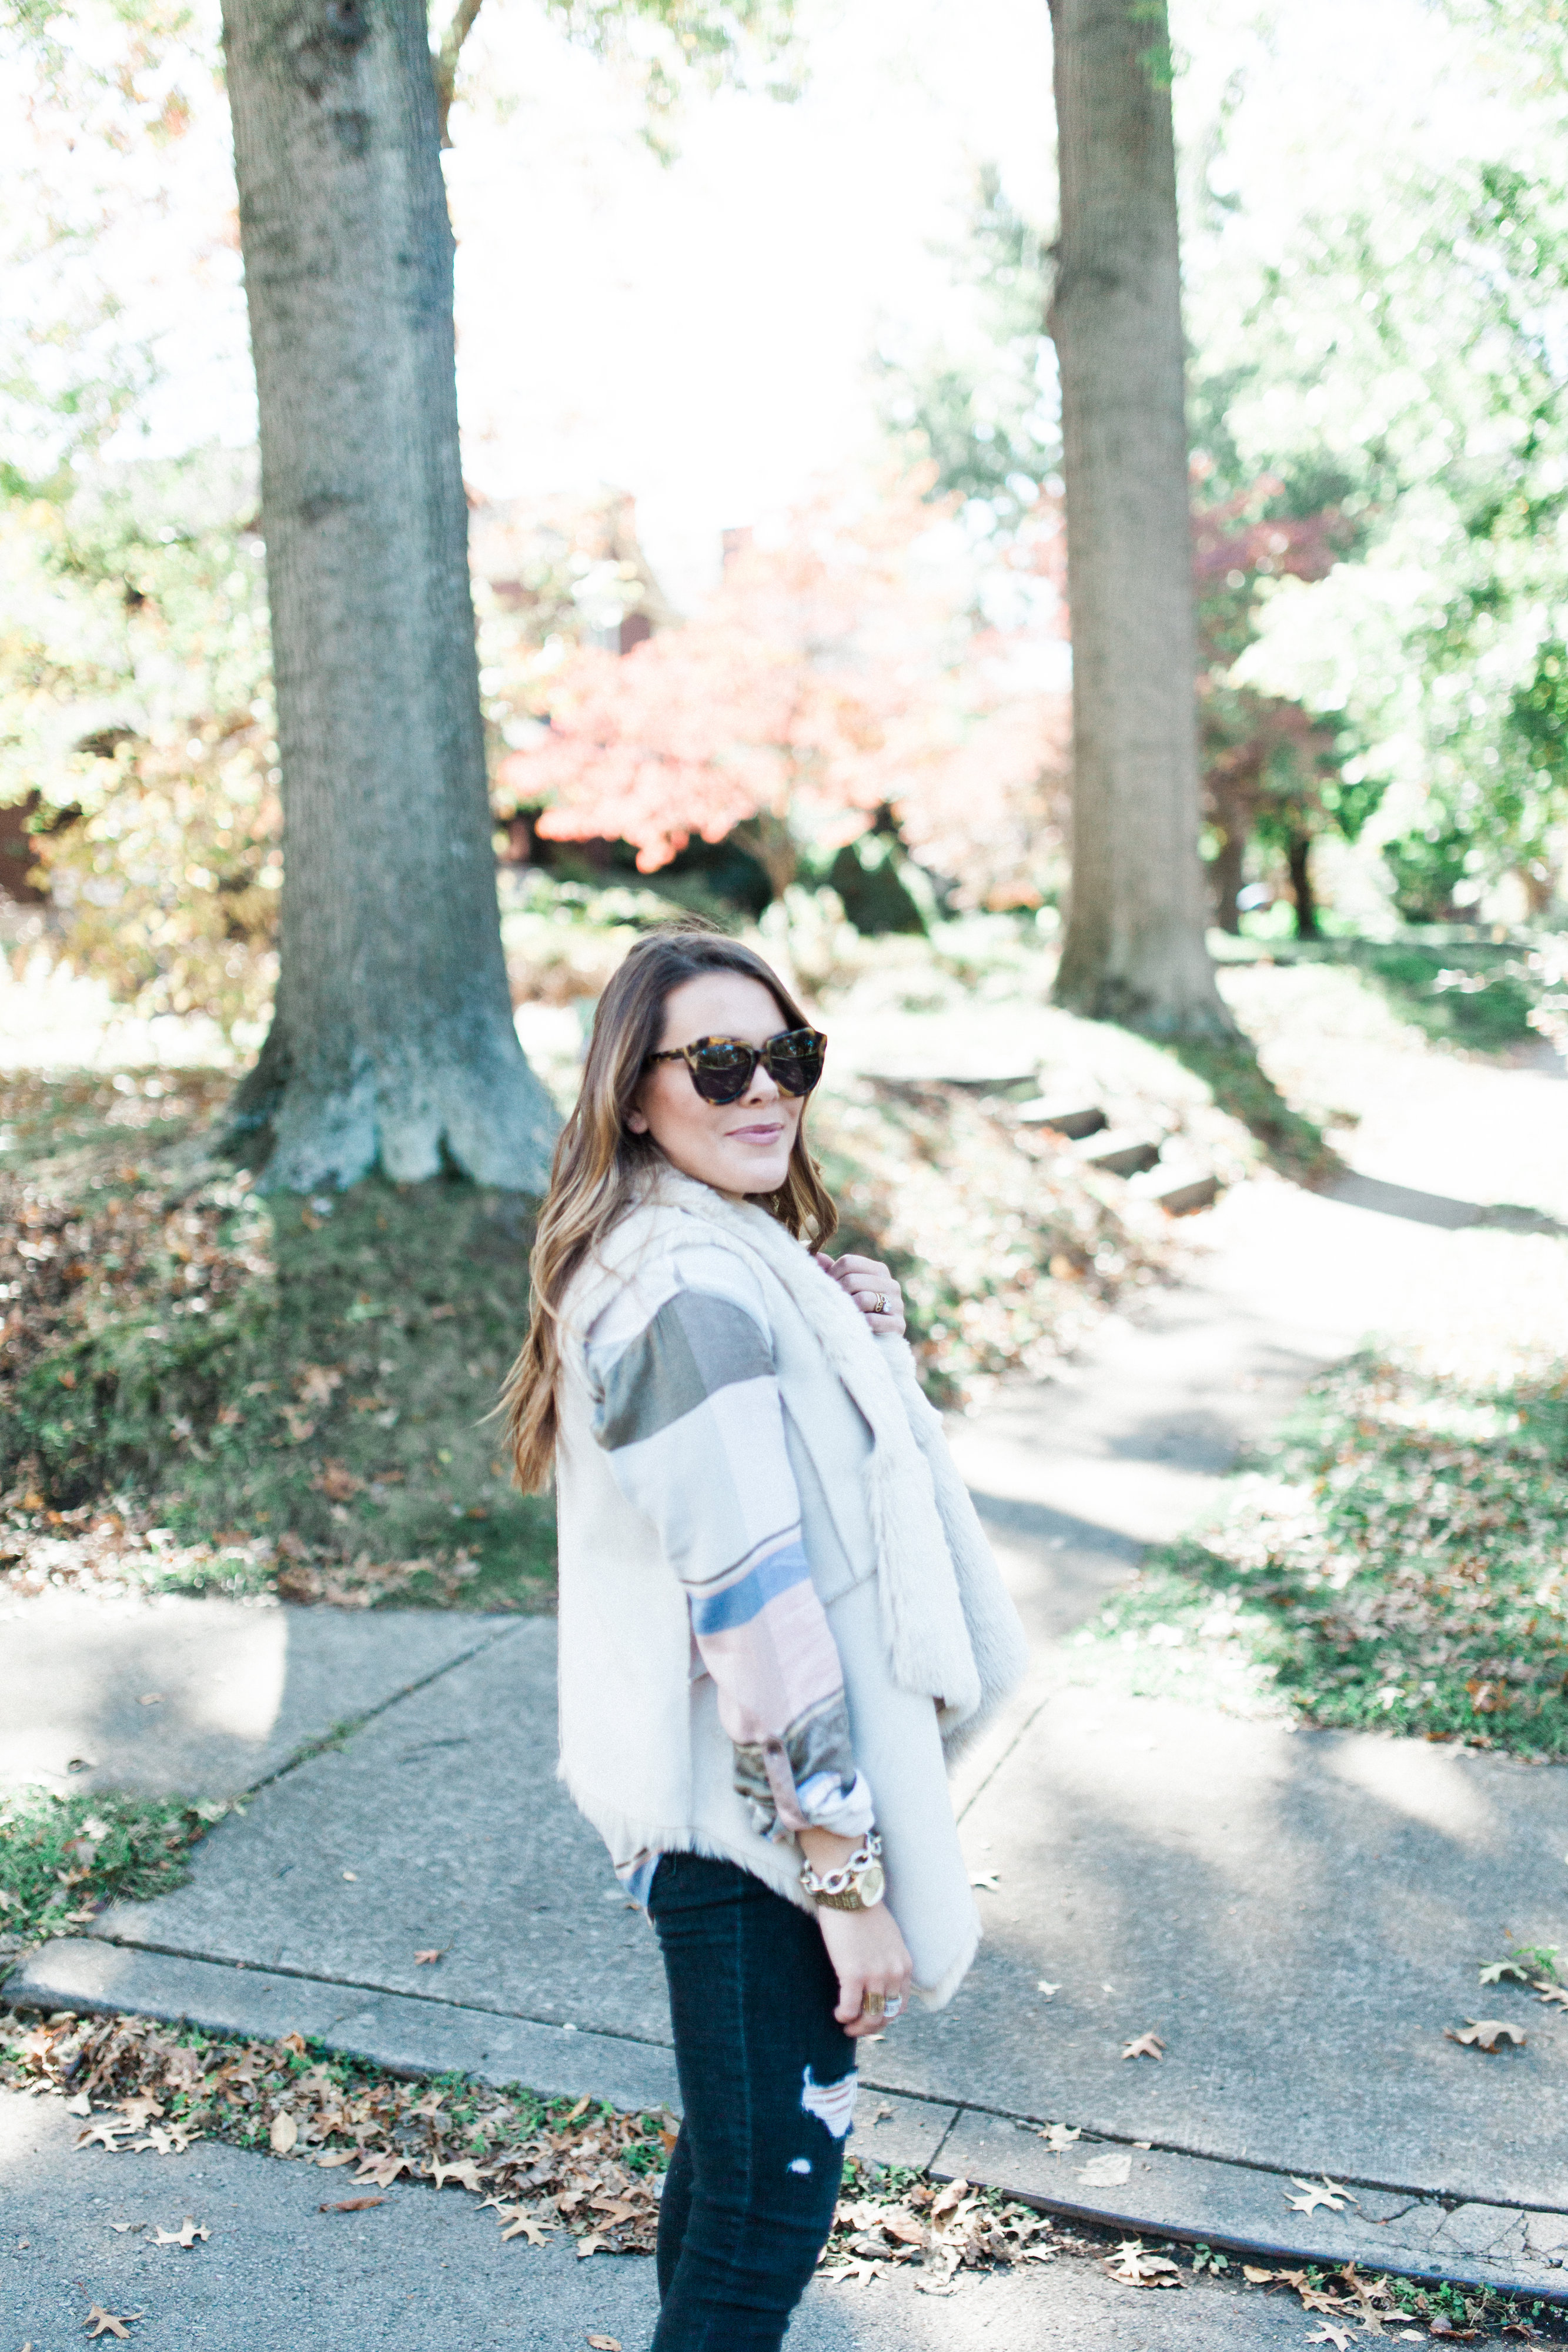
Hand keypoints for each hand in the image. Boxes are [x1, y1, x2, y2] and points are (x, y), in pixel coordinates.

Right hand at [812, 1900, 914, 2038]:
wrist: (851, 1894)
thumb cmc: (865, 1912)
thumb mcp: (890, 1939)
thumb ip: (889, 1960)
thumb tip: (879, 1978)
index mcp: (905, 1966)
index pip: (900, 2006)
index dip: (884, 2017)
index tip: (870, 2016)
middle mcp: (894, 1974)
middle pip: (886, 2016)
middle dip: (870, 2027)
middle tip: (855, 2028)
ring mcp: (875, 1976)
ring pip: (870, 2017)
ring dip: (857, 2027)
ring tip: (845, 2025)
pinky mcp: (853, 1975)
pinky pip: (849, 2008)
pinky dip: (843, 2016)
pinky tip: (837, 2014)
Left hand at [814, 1251, 905, 1335]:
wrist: (879, 1340)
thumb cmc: (858, 1309)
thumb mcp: (846, 1289)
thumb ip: (833, 1272)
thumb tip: (818, 1256)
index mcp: (879, 1270)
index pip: (848, 1262)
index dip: (832, 1274)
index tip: (827, 1287)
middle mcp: (891, 1284)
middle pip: (852, 1280)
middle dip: (837, 1293)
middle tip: (832, 1304)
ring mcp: (897, 1304)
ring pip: (863, 1299)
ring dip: (848, 1309)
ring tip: (843, 1315)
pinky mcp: (898, 1324)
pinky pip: (872, 1320)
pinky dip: (860, 1323)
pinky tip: (855, 1326)